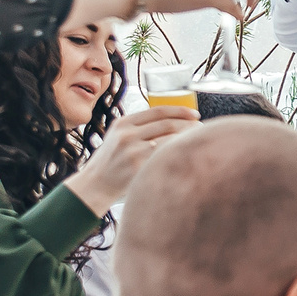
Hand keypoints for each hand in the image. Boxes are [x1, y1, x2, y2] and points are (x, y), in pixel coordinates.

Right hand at [64, 104, 200, 214]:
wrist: (95, 185)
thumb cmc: (110, 161)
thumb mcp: (117, 137)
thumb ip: (138, 127)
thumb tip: (172, 120)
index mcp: (123, 123)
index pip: (159, 111)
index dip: (181, 111)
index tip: (195, 114)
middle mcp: (127, 135)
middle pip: (168, 124)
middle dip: (189, 125)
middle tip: (202, 128)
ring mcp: (133, 151)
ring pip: (170, 141)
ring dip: (187, 140)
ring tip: (198, 141)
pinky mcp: (138, 168)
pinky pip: (165, 158)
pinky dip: (179, 155)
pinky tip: (188, 156)